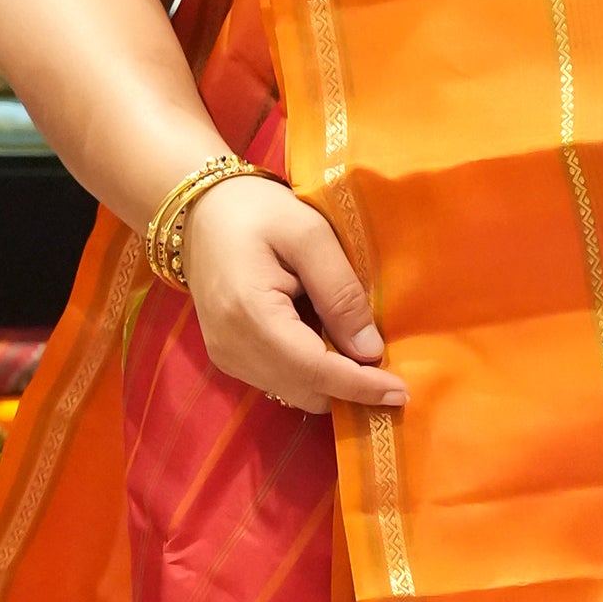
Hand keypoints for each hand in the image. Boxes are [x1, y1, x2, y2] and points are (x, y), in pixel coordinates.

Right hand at [182, 173, 407, 415]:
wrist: (200, 209)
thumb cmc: (256, 210)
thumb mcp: (310, 235)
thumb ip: (341, 293)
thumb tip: (371, 351)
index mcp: (251, 316)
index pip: (316, 371)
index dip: (361, 387)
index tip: (402, 392)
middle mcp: (233, 348)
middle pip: (307, 391)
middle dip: (351, 389)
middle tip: (390, 369)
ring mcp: (227, 357)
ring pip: (296, 392)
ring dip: (332, 381)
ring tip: (360, 350)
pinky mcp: (228, 356)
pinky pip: (281, 380)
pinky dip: (311, 372)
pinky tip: (328, 342)